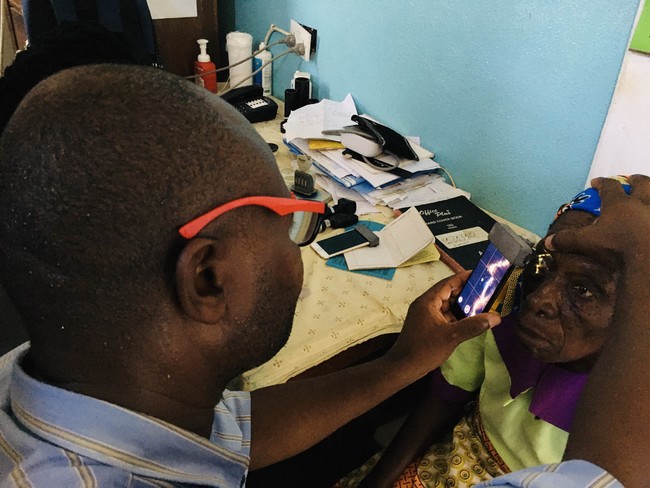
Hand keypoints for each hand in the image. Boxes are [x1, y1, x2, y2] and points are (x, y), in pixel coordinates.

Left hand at [385, 271, 500, 377]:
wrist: (404, 367)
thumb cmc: (425, 349)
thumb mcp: (452, 336)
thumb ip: (474, 325)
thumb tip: (496, 317)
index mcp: (428, 301)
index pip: (447, 283)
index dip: (463, 278)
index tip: (479, 275)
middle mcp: (425, 305)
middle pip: (448, 293)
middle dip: (465, 292)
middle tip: (485, 291)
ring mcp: (425, 315)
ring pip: (446, 305)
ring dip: (462, 305)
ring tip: (481, 304)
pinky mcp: (427, 325)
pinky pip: (444, 316)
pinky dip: (456, 316)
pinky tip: (470, 320)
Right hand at [546, 174, 649, 271]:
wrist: (649, 260)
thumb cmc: (618, 247)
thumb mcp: (588, 243)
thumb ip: (568, 240)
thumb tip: (547, 242)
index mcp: (619, 204)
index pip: (609, 186)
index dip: (601, 183)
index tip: (595, 182)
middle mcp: (642, 202)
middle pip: (642, 183)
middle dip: (635, 180)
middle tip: (630, 180)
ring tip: (647, 196)